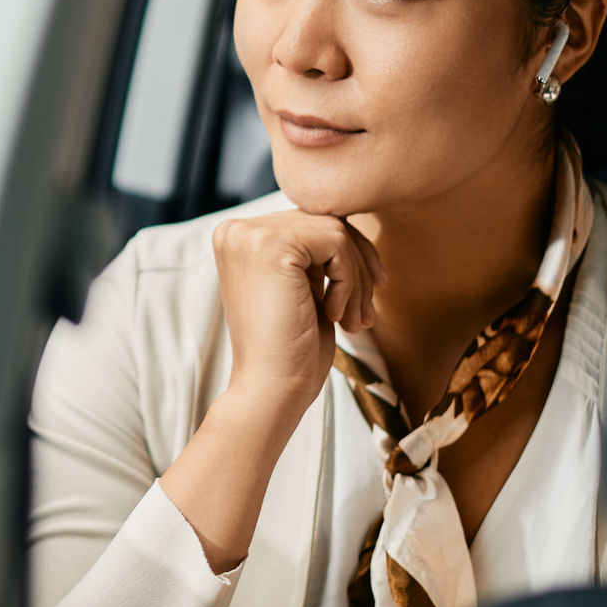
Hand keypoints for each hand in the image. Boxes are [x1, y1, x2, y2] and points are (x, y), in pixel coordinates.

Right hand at [212, 210, 382, 415]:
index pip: (310, 223)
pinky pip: (337, 242)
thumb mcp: (303, 286)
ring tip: (356, 321)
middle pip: (324, 221)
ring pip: (335, 230)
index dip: (348, 257)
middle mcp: (237, 230)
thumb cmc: (292, 348)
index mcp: (238, 239)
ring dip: (357, 279)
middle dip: (358, 267)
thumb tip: (352, 218)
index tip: (368, 295)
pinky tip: (336, 315)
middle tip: (367, 314)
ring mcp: (250, 235)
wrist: (272, 388)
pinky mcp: (270, 245)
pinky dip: (350, 281)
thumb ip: (314, 250)